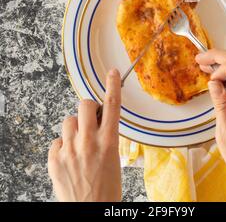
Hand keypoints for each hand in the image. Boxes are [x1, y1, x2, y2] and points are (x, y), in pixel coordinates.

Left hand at [48, 69, 121, 201]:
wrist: (89, 214)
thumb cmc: (106, 192)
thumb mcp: (115, 161)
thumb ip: (107, 138)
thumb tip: (99, 123)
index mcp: (109, 143)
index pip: (112, 106)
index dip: (113, 85)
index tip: (113, 73)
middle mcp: (89, 142)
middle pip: (84, 105)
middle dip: (87, 108)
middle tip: (90, 118)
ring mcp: (70, 150)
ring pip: (68, 121)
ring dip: (74, 128)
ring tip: (79, 143)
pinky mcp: (55, 160)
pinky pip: (57, 141)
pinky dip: (63, 146)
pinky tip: (69, 158)